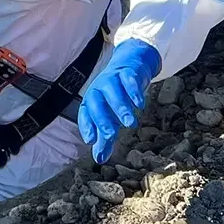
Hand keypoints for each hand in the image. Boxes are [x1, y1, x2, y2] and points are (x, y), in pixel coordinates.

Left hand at [77, 38, 161, 162]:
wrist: (131, 64)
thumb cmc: (117, 95)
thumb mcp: (110, 115)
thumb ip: (105, 138)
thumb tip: (100, 159)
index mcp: (92, 100)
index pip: (84, 112)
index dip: (86, 125)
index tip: (90, 140)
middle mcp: (99, 89)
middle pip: (96, 102)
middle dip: (102, 119)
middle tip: (111, 135)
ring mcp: (113, 79)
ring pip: (113, 92)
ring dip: (120, 107)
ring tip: (129, 123)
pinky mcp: (128, 72)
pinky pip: (129, 80)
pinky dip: (134, 91)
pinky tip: (140, 104)